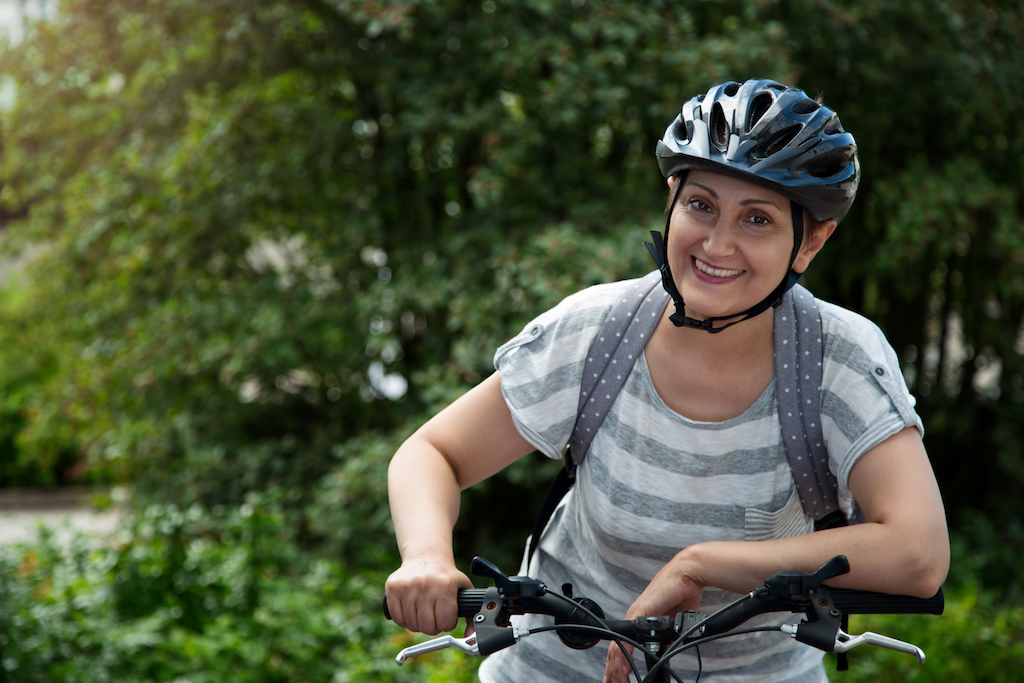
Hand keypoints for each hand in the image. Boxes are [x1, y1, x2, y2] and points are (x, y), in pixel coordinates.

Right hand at [385, 557, 472, 634]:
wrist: (426, 556)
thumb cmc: (446, 577)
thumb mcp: (464, 589)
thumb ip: (471, 615)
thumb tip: (470, 637)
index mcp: (445, 585)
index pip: (446, 623)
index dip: (448, 624)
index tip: (447, 616)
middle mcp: (426, 584)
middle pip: (428, 627)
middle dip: (433, 627)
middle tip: (435, 617)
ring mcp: (407, 585)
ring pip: (412, 625)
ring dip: (419, 624)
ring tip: (424, 612)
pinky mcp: (393, 587)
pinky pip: (398, 619)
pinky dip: (405, 621)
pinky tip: (412, 611)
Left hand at [603, 551, 706, 682]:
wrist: (686, 575)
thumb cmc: (680, 593)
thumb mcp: (671, 623)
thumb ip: (664, 637)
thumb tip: (663, 650)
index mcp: (639, 621)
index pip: (621, 647)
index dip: (616, 665)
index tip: (615, 680)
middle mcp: (634, 618)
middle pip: (616, 649)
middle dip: (613, 671)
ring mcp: (636, 614)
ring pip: (619, 646)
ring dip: (617, 668)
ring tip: (618, 682)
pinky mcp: (641, 611)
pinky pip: (630, 637)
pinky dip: (625, 654)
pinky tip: (623, 668)